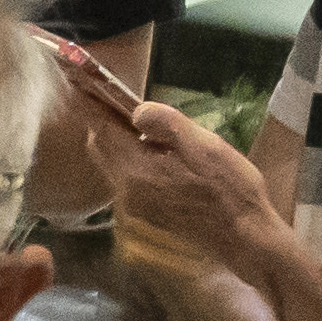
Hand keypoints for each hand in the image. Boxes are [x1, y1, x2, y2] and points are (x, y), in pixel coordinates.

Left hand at [56, 39, 279, 268]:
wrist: (242, 237)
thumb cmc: (230, 189)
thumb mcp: (205, 148)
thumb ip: (167, 126)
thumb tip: (136, 110)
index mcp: (137, 171)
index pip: (102, 130)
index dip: (89, 104)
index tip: (79, 83)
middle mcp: (126, 190)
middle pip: (100, 147)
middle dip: (102, 120)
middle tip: (114, 95)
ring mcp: (133, 205)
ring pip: (111, 162)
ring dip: (116, 138)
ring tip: (137, 119)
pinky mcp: (144, 212)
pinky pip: (124, 176)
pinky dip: (128, 156)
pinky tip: (152, 148)